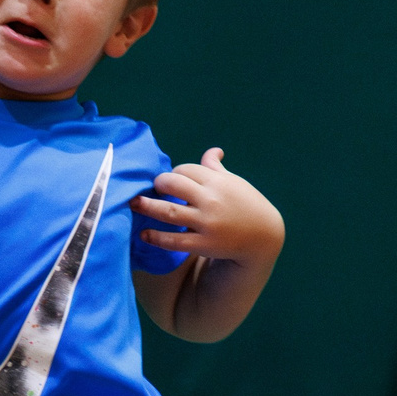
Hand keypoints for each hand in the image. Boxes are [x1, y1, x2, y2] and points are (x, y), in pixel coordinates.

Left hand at [131, 149, 283, 266]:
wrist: (263, 237)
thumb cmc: (245, 205)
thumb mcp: (234, 183)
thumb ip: (217, 168)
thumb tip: (213, 151)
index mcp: (217, 182)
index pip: (185, 170)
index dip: (174, 173)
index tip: (171, 181)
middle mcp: (210, 200)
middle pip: (173, 185)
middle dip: (158, 184)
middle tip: (152, 188)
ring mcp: (206, 223)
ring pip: (168, 212)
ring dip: (147, 207)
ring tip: (133, 204)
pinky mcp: (204, 244)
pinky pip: (174, 240)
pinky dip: (157, 237)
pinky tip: (144, 234)